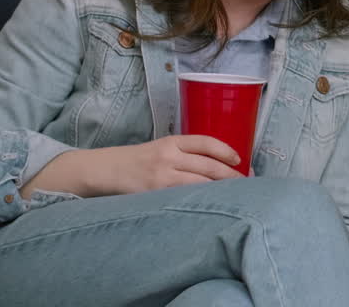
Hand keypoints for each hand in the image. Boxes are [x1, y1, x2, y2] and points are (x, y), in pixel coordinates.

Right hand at [21, 135, 242, 197]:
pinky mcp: (153, 193)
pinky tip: (210, 207)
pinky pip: (183, 198)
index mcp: (170, 141)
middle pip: (208, 165)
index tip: (240, 159)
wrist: (101, 170)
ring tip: (236, 197)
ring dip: (221, 190)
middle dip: (231, 175)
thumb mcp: (158, 149)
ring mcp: (161, 176)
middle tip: (247, 182)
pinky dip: (199, 201)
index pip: (205, 142)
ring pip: (200, 183)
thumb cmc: (134, 161)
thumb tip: (215, 166)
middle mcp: (168, 156)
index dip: (226, 150)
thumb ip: (182, 155)